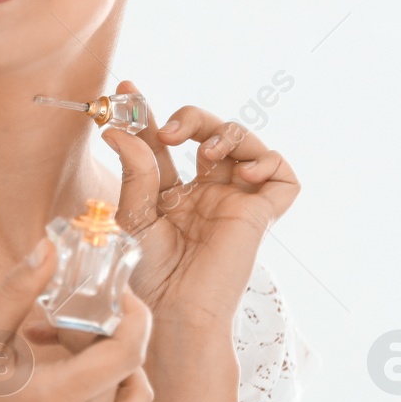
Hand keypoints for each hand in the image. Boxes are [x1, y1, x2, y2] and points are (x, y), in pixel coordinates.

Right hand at [0, 240, 153, 401]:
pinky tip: (69, 369)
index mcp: (56, 400)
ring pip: (129, 380)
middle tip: (62, 315)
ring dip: (104, 353)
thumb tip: (50, 248)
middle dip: (103, 327)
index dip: (131, 313)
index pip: (127, 351)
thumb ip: (17, 290)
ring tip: (59, 344)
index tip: (113, 289)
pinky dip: (108, 379)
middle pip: (125, 361)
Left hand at [99, 79, 300, 332]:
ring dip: (225, 132)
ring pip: (245, 143)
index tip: (125, 89)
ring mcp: (235, 201)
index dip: (146, 113)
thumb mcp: (133, 217)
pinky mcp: (261, 214)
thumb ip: (133, 172)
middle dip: (191, 117)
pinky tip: (245, 172)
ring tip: (205, 152)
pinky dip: (269, 161)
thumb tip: (117, 129)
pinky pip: (282, 175)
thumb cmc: (149, 276)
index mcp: (171, 193)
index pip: (164, 142)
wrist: (176, 312)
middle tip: (168, 129)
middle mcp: (205, 192)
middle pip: (208, 131)